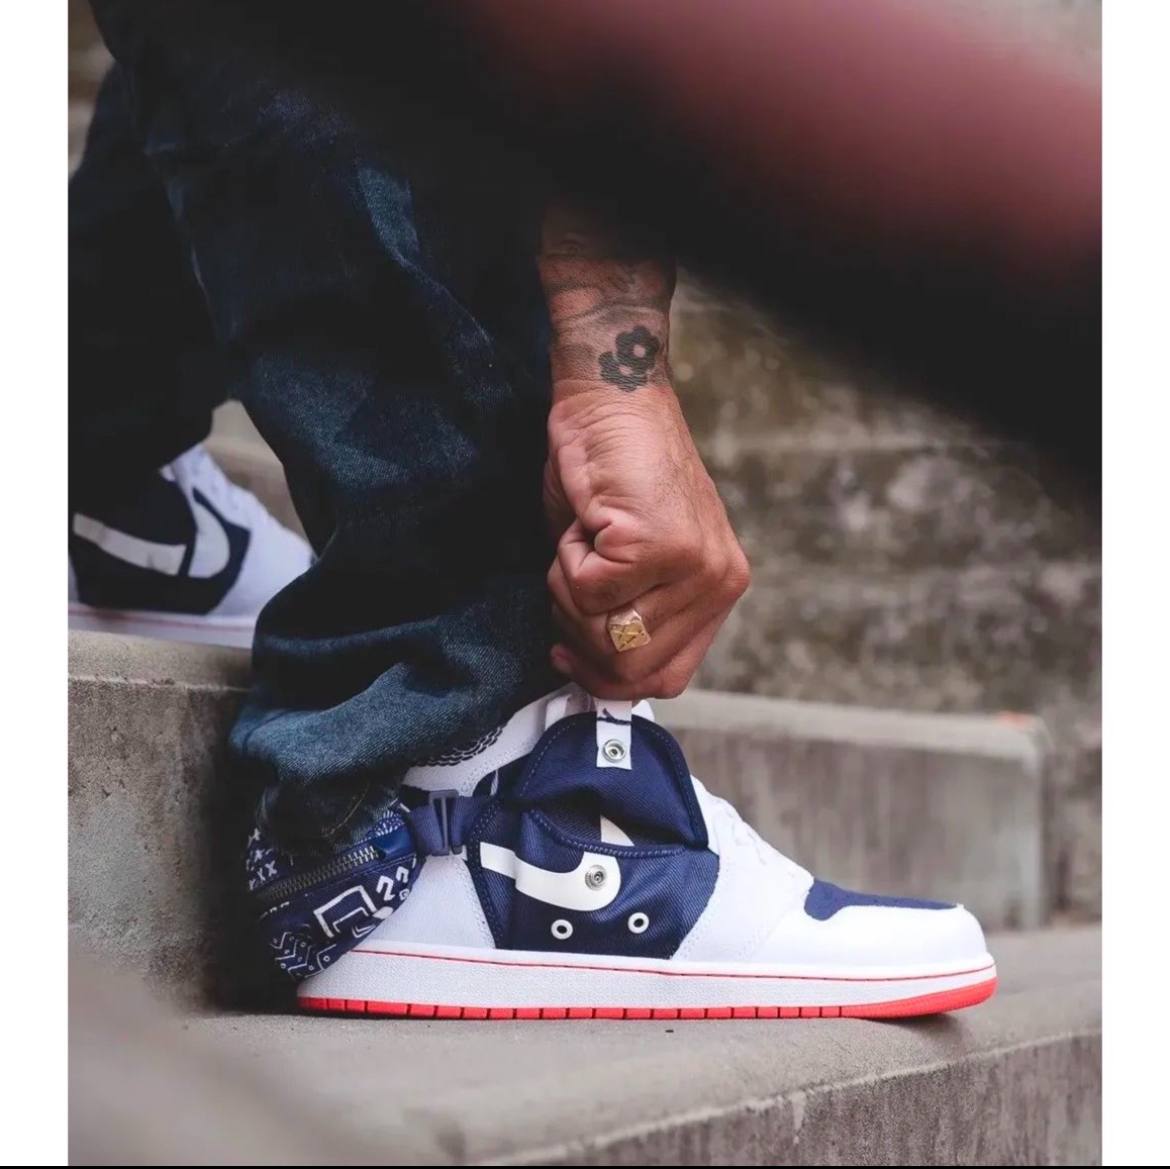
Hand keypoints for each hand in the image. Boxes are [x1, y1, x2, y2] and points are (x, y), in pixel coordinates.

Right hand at [544, 383, 749, 698]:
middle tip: (571, 580)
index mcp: (718, 590)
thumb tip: (595, 671)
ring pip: (606, 636)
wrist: (612, 398)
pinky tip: (586, 522)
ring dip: (569, 594)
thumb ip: (630, 615)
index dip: (607, 677)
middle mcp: (718, 583)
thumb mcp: (632, 561)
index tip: (570, 654)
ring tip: (584, 542)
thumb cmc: (610, 474)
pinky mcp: (659, 544)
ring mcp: (694, 565)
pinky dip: (565, 562)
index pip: (665, 677)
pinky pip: (587, 593)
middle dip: (580, 634)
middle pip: (631, 668)